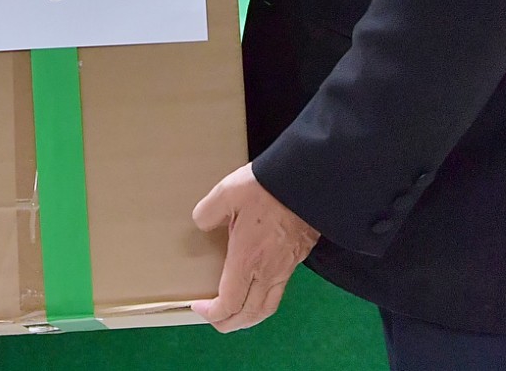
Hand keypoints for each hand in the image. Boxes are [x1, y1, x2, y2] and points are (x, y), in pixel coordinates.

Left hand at [190, 163, 319, 332]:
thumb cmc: (268, 187)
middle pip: (249, 315)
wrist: (307, 182)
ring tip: (235, 313)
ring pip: (267, 308)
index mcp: (247, 260)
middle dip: (228, 324)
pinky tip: (256, 289)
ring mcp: (284, 268)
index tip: (198, 306)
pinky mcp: (296, 260)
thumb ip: (207, 212)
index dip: (211, 313)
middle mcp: (267, 272)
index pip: (229, 304)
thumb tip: (201, 224)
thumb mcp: (226, 193)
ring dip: (248, 318)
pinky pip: (278, 292)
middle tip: (213, 318)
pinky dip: (263, 302)